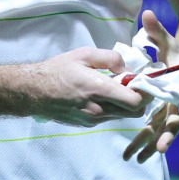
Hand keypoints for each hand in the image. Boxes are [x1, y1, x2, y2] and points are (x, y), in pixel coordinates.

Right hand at [30, 47, 150, 126]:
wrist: (34, 91)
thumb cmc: (58, 69)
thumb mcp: (84, 54)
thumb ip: (110, 58)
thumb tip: (127, 68)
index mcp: (98, 89)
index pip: (136, 101)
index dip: (144, 93)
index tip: (141, 81)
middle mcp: (99, 109)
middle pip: (135, 112)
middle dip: (139, 99)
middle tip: (131, 85)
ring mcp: (94, 119)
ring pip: (123, 116)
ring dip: (125, 104)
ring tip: (113, 89)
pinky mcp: (88, 125)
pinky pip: (109, 117)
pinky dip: (112, 108)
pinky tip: (99, 96)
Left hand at [121, 10, 178, 161]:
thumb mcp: (169, 42)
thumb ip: (157, 31)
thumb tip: (147, 13)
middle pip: (177, 119)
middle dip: (168, 134)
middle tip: (160, 148)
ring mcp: (172, 111)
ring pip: (163, 130)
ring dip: (152, 144)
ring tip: (137, 159)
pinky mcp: (163, 116)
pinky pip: (155, 131)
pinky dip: (146, 142)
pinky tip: (135, 155)